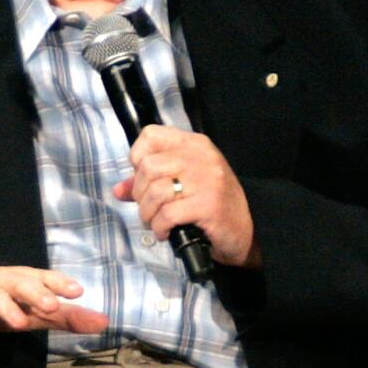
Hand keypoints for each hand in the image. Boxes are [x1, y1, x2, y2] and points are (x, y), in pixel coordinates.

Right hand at [0, 266, 108, 346]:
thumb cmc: (7, 303)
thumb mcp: (37, 311)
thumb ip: (68, 316)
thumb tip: (105, 322)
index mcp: (25, 279)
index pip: (45, 278)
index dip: (60, 283)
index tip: (77, 292)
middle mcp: (3, 281)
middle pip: (20, 283)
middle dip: (35, 292)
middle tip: (52, 306)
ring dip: (5, 308)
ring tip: (18, 323)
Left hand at [113, 125, 260, 267]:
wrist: (249, 231)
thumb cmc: (213, 206)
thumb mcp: (184, 186)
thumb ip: (150, 183)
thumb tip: (119, 190)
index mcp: (194, 145)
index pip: (151, 135)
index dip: (138, 158)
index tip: (144, 180)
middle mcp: (201, 157)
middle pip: (148, 166)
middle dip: (140, 194)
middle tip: (149, 210)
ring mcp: (206, 180)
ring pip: (155, 191)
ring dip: (148, 214)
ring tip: (157, 223)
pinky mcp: (208, 205)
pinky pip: (167, 214)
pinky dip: (160, 227)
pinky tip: (166, 233)